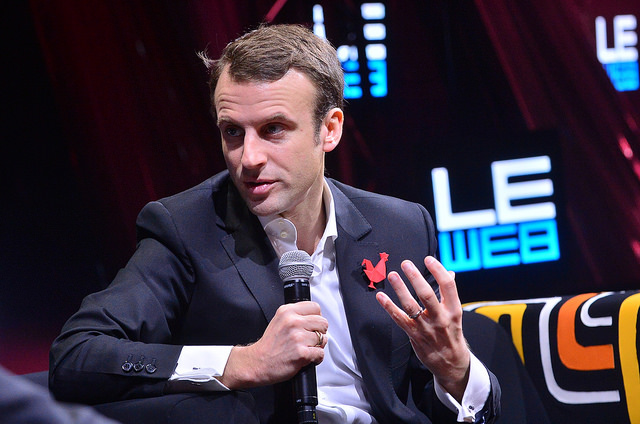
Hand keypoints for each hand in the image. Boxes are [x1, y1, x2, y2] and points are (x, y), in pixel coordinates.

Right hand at [217, 301, 327, 388]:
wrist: (256, 363)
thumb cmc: (268, 346)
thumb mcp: (279, 320)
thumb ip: (296, 315)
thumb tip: (316, 317)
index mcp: (287, 311)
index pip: (315, 307)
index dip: (317, 317)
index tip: (312, 325)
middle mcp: (293, 322)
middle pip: (322, 322)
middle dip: (319, 332)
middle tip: (310, 339)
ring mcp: (297, 337)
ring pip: (323, 339)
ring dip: (317, 346)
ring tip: (305, 349)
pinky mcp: (301, 353)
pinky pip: (320, 354)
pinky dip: (316, 358)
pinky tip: (306, 358)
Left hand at [376, 256, 469, 401]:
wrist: (452, 364)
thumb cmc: (452, 334)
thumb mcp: (455, 314)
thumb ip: (449, 294)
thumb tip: (449, 273)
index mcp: (453, 310)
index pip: (448, 286)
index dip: (438, 270)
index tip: (428, 259)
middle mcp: (440, 318)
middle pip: (427, 294)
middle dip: (415, 277)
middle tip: (406, 264)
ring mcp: (426, 327)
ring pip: (411, 306)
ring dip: (400, 289)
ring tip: (392, 275)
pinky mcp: (413, 335)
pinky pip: (399, 319)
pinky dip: (388, 307)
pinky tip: (381, 297)